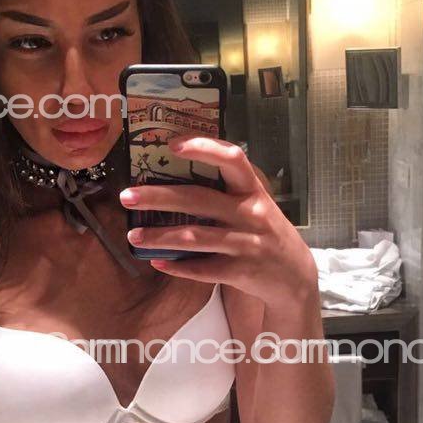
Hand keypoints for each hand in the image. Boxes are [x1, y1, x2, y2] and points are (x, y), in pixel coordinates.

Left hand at [119, 134, 317, 309]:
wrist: (295, 277)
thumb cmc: (266, 234)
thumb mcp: (257, 206)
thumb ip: (228, 193)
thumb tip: (177, 177)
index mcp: (253, 191)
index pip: (232, 159)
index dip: (204, 148)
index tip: (173, 145)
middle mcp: (251, 214)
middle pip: (199, 200)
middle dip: (159, 197)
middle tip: (127, 195)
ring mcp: (246, 244)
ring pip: (195, 238)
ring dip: (160, 237)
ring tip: (134, 235)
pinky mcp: (241, 272)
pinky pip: (203, 269)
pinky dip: (177, 267)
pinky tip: (157, 262)